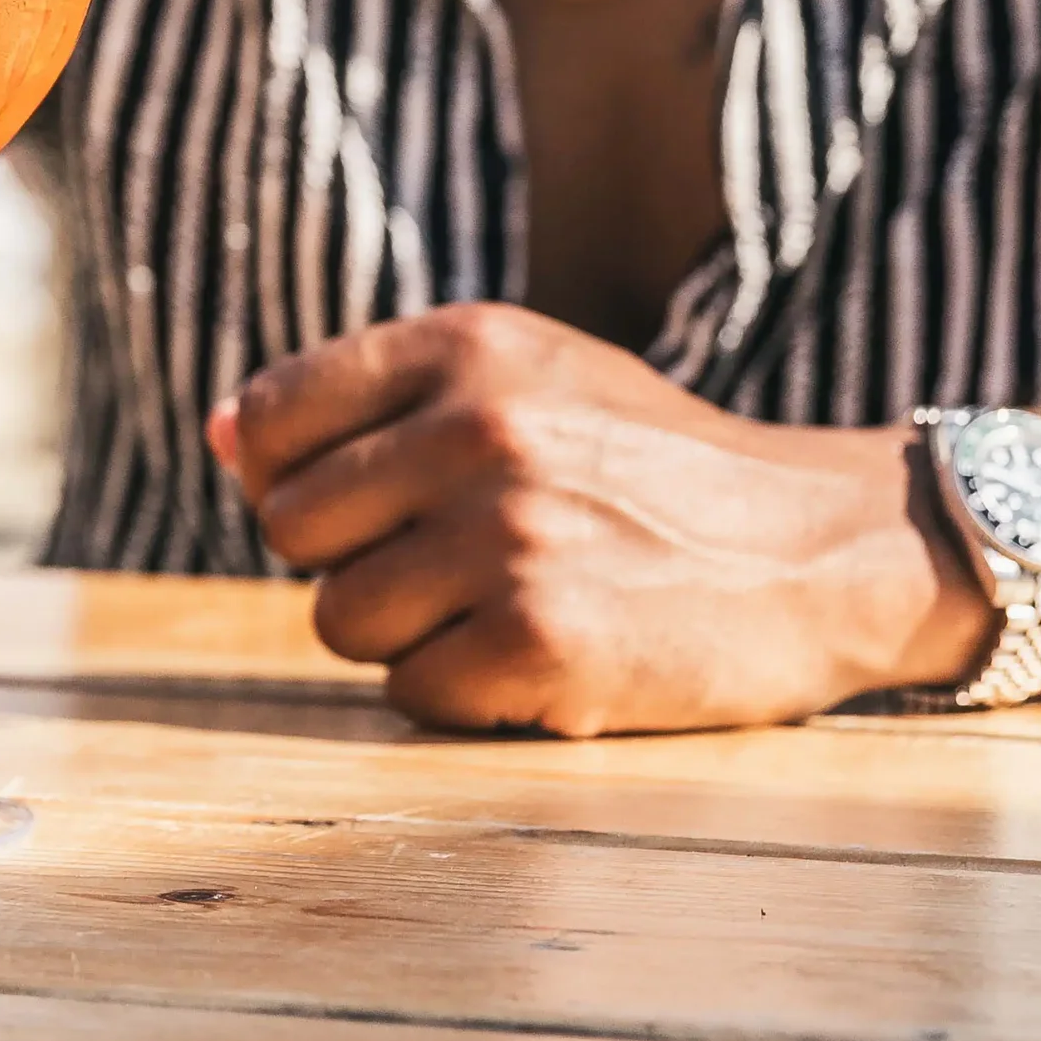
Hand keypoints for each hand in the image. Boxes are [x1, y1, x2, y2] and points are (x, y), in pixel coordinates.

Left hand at [208, 305, 983, 734]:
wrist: (818, 548)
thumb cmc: (646, 467)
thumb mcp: (526, 380)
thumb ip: (374, 400)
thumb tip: (221, 438)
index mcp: (467, 344)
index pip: (271, 417)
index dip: (295, 477)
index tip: (368, 500)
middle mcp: (478, 426)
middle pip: (292, 532)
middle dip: (356, 562)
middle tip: (461, 562)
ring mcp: (508, 535)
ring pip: (339, 621)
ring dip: (406, 636)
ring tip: (504, 606)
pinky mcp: (539, 642)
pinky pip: (412, 694)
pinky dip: (464, 696)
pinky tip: (541, 661)